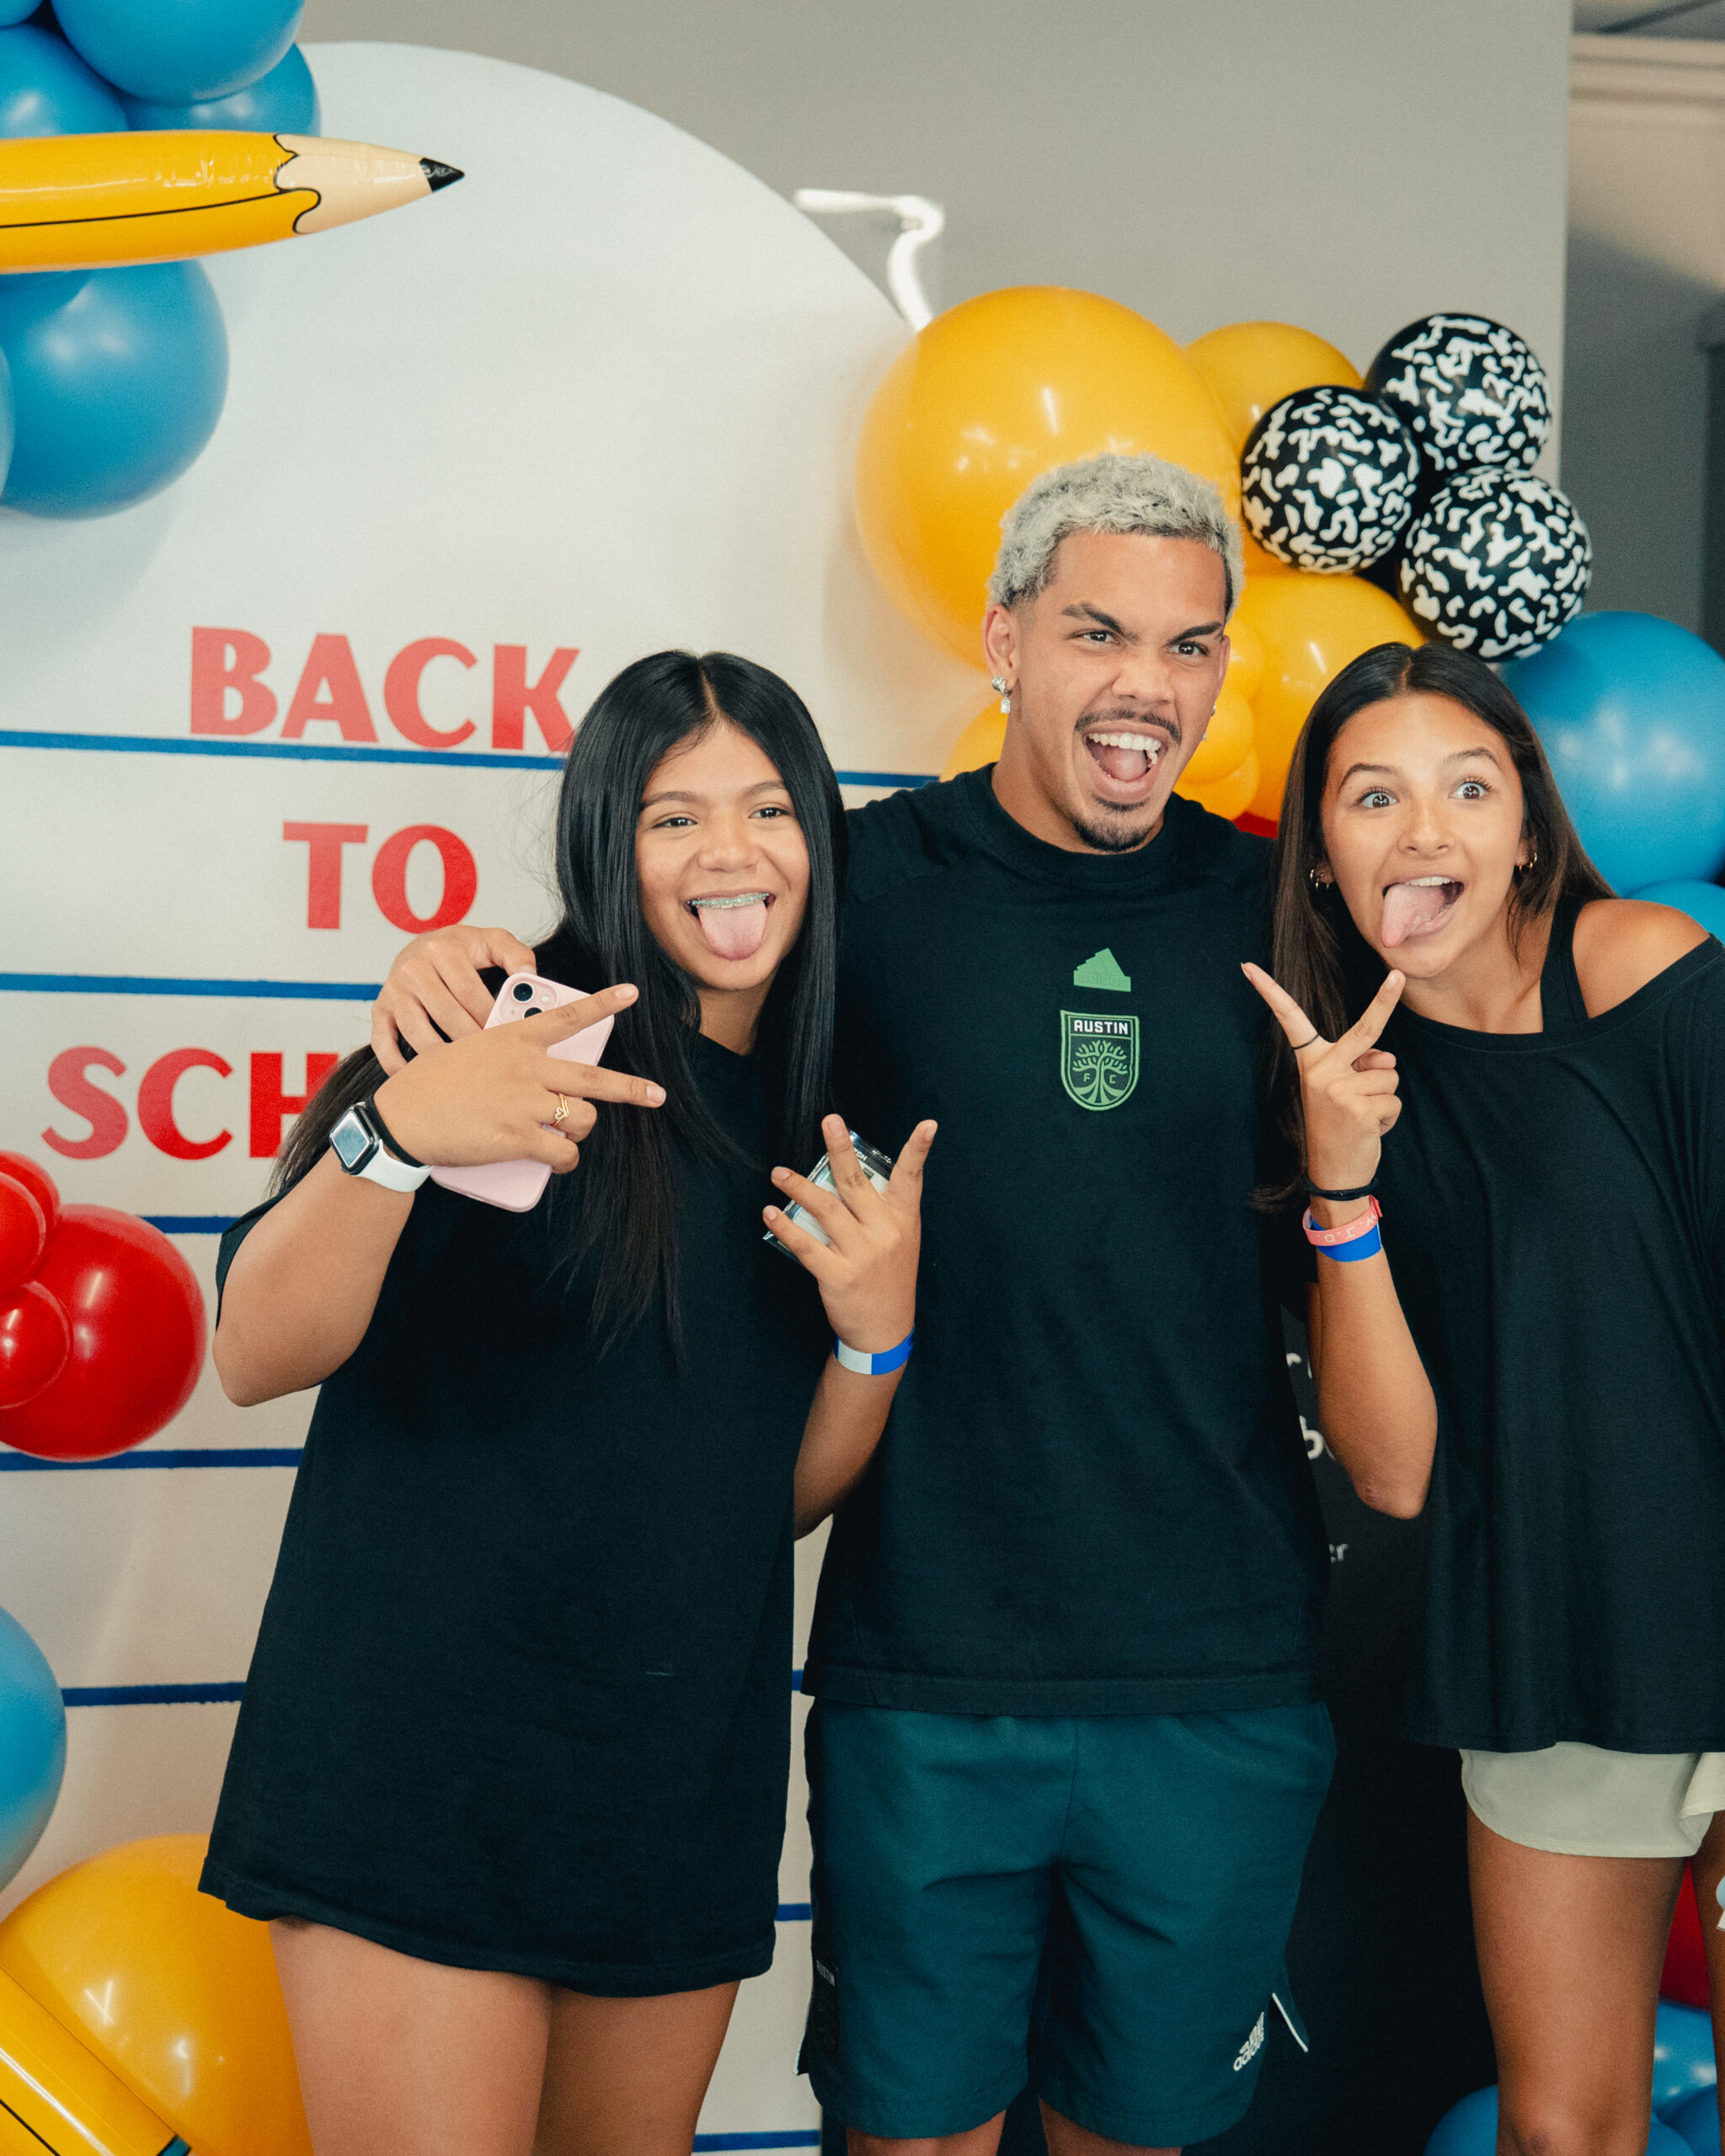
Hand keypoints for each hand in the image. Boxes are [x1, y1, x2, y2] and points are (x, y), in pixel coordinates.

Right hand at [371, 985, 661, 1173]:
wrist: (402, 1116)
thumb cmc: (430, 1083)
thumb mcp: (468, 1049)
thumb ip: (506, 1056)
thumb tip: (535, 1077)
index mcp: (514, 1039)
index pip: (568, 1016)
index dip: (604, 1004)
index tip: (631, 994)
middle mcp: (527, 1068)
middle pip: (594, 1078)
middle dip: (632, 1089)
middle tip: (656, 1095)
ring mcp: (525, 1103)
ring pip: (583, 1119)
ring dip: (581, 1130)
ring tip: (568, 1134)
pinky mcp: (518, 1137)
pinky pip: (562, 1153)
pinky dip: (565, 1160)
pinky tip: (558, 1159)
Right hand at [372, 924, 538, 1073]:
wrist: (423, 946)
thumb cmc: (462, 950)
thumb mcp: (491, 941)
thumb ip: (515, 953)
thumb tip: (528, 974)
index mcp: (442, 950)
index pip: (469, 990)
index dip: (490, 1015)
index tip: (508, 1037)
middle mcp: (413, 968)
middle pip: (445, 1013)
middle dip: (471, 1040)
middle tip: (493, 1062)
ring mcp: (393, 991)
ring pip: (417, 1030)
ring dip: (441, 1056)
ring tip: (465, 1075)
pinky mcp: (380, 1010)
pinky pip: (383, 1042)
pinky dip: (396, 1064)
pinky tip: (417, 1080)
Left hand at [765, 1115, 936, 1352]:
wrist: (885, 1328)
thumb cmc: (889, 1277)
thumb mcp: (900, 1240)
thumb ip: (880, 1210)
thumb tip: (846, 1175)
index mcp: (903, 1220)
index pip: (912, 1178)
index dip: (919, 1150)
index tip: (927, 1124)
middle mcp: (885, 1233)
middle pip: (858, 1184)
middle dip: (841, 1150)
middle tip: (829, 1122)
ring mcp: (862, 1255)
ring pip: (827, 1210)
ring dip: (799, 1187)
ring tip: (779, 1173)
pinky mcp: (838, 1276)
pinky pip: (807, 1246)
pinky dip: (786, 1227)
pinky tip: (771, 1212)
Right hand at [1241, 963, 1404, 1194]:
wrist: (1333, 1174)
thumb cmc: (1339, 1126)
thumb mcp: (1343, 1090)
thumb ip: (1362, 1066)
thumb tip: (1385, 1060)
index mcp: (1310, 1062)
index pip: (1289, 1021)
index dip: (1269, 992)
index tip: (1248, 967)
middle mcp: (1321, 1070)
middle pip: (1366, 1030)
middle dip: (1384, 999)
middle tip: (1398, 974)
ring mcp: (1339, 1089)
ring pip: (1389, 1075)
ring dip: (1384, 1098)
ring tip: (1363, 1117)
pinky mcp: (1359, 1108)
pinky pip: (1393, 1101)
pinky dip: (1389, 1118)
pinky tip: (1369, 1130)